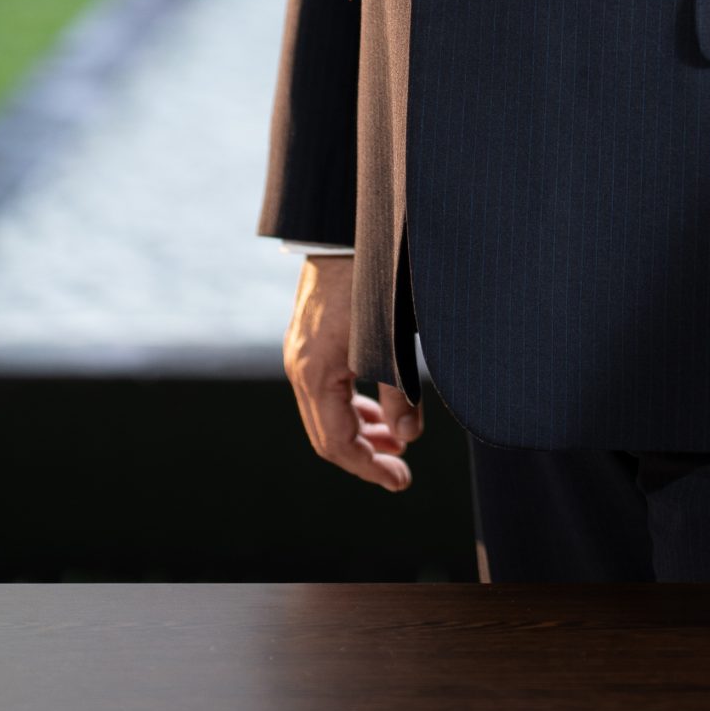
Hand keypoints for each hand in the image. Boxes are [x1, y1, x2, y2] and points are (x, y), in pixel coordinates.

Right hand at [282, 252, 422, 490]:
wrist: (344, 229)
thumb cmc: (373, 280)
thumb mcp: (393, 339)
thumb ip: (400, 392)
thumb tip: (409, 439)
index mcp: (316, 373)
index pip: (337, 443)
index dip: (370, 468)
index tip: (401, 481)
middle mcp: (300, 367)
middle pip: (326, 435)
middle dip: (365, 456)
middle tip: (402, 470)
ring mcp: (301, 353)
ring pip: (325, 413)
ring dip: (360, 432)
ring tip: (396, 442)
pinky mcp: (309, 340)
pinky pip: (325, 390)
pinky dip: (351, 406)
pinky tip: (378, 410)